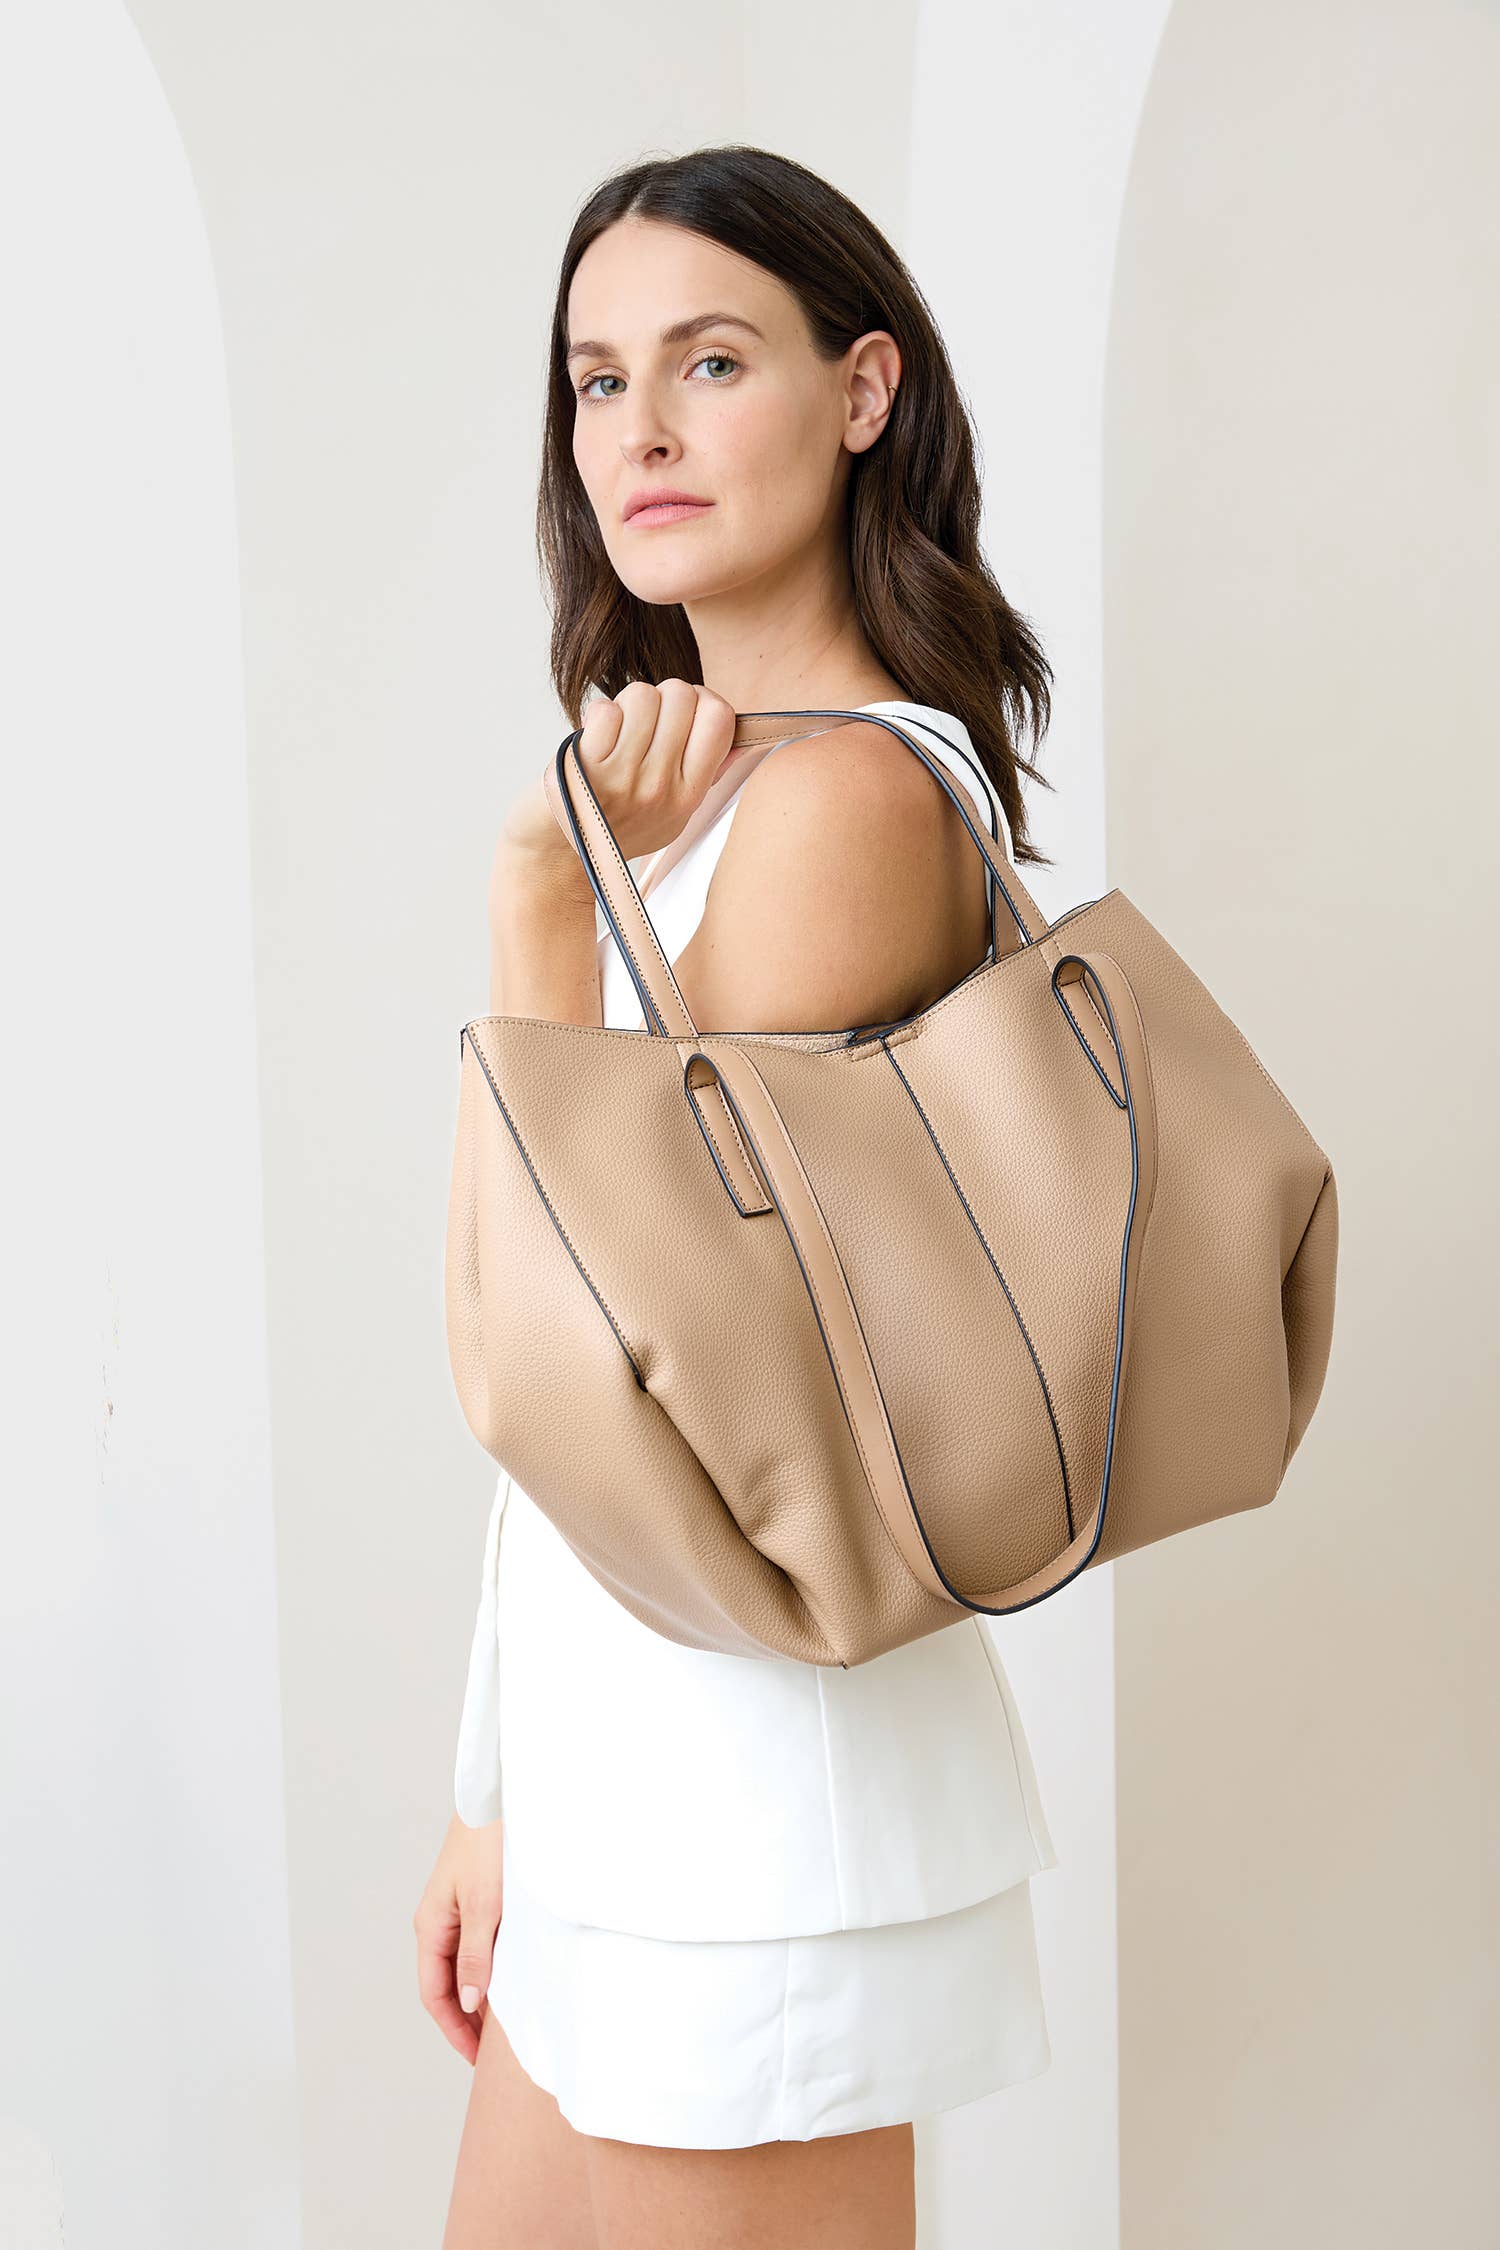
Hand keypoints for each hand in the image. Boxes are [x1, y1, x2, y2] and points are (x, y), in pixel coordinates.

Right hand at [413, 1810, 504, 2065]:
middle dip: (466, 2020)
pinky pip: (478, 1946)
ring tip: (505, 2024)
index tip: (477, 2058)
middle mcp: (439, 1921)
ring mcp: (456, 1910)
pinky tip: (511, 1980)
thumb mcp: (484, 1904)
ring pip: (463, 1965)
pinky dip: (490, 1969)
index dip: (454, 2029)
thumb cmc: (488, 1843)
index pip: (434, 1993)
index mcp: (431, 1925)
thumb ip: (476, 1954)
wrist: (496, 1795)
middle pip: (446, 1984)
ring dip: (479, 1995)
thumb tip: (466, 2002)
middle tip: (495, 2052)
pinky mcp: (476, 1898)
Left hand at [502, 678, 741, 868]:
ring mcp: (625, 779)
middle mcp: (662, 788)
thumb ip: (704, 777)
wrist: (555, 855)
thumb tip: (744, 743)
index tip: (684, 710)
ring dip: (627, 704)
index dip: (703, 699)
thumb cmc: (613, 827)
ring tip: (617, 732)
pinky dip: (599, 714)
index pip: (720, 718)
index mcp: (689, 796)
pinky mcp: (587, 769)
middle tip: (644, 723)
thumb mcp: (670, 815)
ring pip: (642, 695)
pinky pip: (606, 711)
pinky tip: (594, 737)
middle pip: (682, 695)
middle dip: (662, 697)